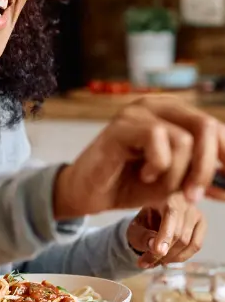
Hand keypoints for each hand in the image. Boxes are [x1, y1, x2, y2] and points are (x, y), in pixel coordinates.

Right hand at [53, 95, 224, 218]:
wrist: (89, 195)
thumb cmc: (129, 184)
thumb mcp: (173, 182)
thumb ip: (201, 179)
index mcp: (174, 114)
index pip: (215, 127)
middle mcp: (158, 105)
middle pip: (206, 127)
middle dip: (207, 167)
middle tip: (195, 196)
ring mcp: (138, 112)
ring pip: (184, 140)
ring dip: (177, 174)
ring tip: (159, 186)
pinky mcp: (122, 125)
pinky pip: (158, 139)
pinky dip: (157, 165)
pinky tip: (144, 175)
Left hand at [126, 194, 206, 268]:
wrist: (151, 220)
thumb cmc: (142, 223)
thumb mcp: (135, 228)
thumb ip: (142, 236)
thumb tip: (154, 246)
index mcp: (165, 195)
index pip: (171, 215)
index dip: (165, 235)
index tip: (157, 251)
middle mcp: (184, 201)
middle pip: (179, 233)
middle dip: (162, 253)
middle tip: (144, 263)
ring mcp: (195, 212)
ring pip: (189, 242)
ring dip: (171, 258)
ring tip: (154, 262)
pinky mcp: (201, 224)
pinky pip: (195, 246)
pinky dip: (181, 257)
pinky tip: (167, 259)